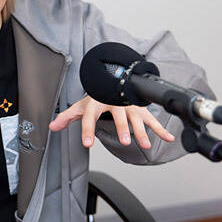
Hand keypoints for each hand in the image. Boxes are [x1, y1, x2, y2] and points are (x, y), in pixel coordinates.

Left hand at [48, 95, 174, 148]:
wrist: (112, 77)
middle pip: (119, 117)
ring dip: (142, 132)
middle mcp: (114, 103)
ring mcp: (129, 106)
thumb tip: (52, 127)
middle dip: (123, 129)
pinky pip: (152, 120)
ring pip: (137, 119)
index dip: (87, 130)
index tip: (87, 143)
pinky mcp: (140, 109)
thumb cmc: (95, 95)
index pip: (89, 117)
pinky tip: (169, 139)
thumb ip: (66, 117)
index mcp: (96, 103)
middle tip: (125, 141)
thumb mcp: (79, 105)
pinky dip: (161, 130)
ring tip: (145, 145)